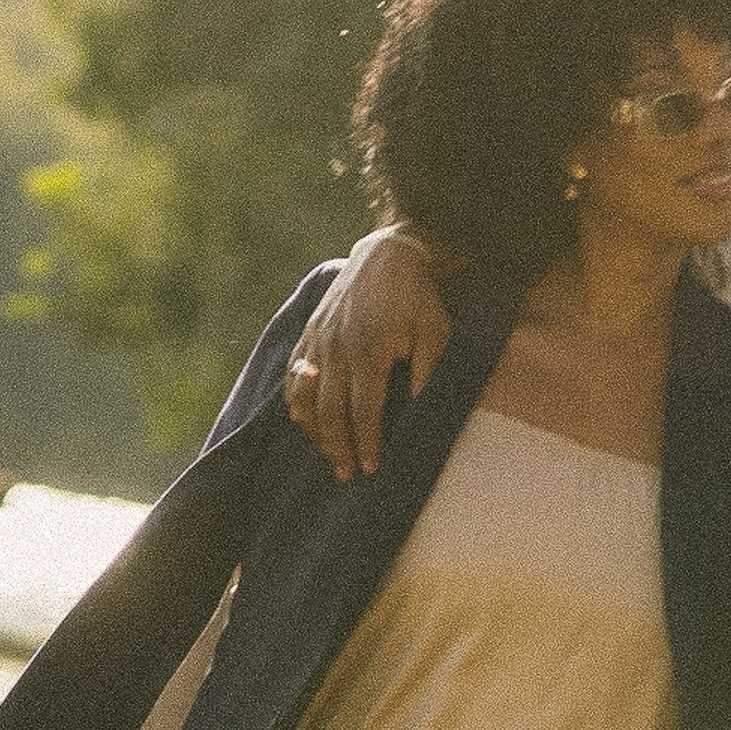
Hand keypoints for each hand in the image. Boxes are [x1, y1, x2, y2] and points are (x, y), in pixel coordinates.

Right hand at [284, 225, 454, 479]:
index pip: (364, 410)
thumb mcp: (435, 331)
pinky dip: (296, 402)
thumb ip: (427, 370)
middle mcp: (337, 347)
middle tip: (347, 475)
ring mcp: (318, 339)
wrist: (387, 254)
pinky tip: (303, 423)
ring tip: (328, 457)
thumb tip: (419, 409)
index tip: (371, 468)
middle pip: (330, 411)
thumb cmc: (418, 298)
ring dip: (315, 432)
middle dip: (338, 447)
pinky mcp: (309, 332)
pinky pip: (295, 374)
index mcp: (369, 349)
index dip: (367, 442)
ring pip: (307, 396)